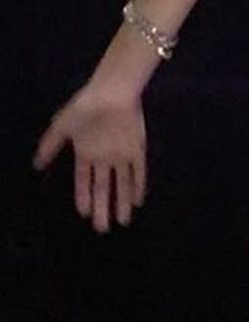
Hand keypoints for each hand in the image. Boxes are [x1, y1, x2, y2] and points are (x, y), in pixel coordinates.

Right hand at [34, 84, 146, 230]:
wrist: (112, 92)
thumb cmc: (85, 108)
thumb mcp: (62, 127)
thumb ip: (50, 146)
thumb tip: (36, 165)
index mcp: (86, 151)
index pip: (84, 180)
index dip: (83, 197)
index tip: (82, 214)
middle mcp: (104, 156)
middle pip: (103, 187)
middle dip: (102, 207)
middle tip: (102, 229)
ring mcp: (122, 153)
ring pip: (122, 183)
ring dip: (122, 201)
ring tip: (122, 222)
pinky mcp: (137, 148)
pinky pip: (139, 171)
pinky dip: (138, 185)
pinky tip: (137, 201)